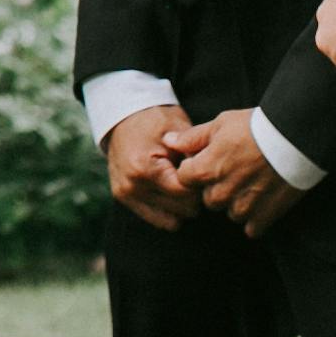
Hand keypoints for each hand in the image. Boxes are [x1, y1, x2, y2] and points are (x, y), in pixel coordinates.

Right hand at [103, 104, 203, 231]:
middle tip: (197, 178)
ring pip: (171, 222)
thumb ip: (195, 155)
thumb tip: (212, 178)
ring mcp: (125, 194)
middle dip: (195, 197)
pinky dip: (169, 210)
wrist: (123, 114)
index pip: (186, 194)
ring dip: (182, 207)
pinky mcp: (123, 199)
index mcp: (144, 168)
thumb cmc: (155, 119)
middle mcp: (132, 186)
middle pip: (182, 211)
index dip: (202, 185)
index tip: (207, 174)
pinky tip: (172, 192)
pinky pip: (157, 220)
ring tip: (184, 186)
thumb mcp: (179, 130)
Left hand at [174, 109, 307, 237]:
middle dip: (215, 187)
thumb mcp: (219, 124)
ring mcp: (244, 206)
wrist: (296, 137)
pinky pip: (251, 228)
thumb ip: (191, 138)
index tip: (207, 161)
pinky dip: (255, 217)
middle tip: (234, 170)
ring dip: (235, 202)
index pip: (184, 180)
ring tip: (252, 182)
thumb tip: (168, 141)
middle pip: (207, 199)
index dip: (193, 170)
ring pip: (229, 213)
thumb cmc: (255, 126)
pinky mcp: (265, 216)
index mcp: (206, 170)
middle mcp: (221, 192)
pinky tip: (263, 199)